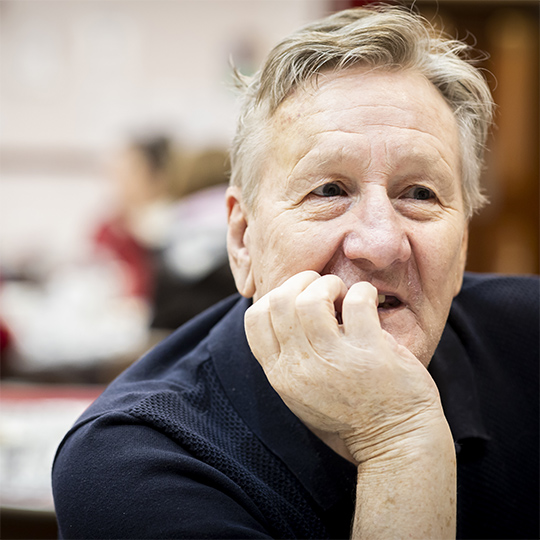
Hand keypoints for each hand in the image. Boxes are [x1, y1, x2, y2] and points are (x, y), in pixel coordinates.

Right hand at [245, 271, 444, 462]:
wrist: (395, 443)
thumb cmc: (349, 414)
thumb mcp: (301, 393)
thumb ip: (287, 357)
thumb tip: (283, 310)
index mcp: (281, 375)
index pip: (254, 319)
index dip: (274, 296)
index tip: (297, 296)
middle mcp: (301, 367)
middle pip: (279, 301)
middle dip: (301, 282)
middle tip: (322, 288)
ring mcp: (334, 360)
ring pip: (311, 299)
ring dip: (329, 284)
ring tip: (342, 293)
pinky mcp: (369, 352)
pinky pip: (356, 301)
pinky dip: (362, 291)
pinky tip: (368, 300)